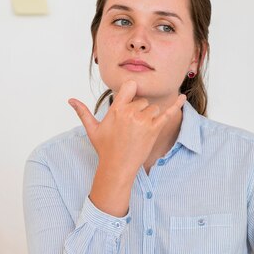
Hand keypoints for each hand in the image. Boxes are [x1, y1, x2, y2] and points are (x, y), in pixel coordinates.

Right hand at [69, 81, 185, 178]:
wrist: (117, 167)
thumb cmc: (105, 149)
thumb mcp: (93, 129)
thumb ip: (83, 112)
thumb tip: (70, 100)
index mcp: (117, 109)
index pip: (130, 86)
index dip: (131, 91)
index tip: (129, 97)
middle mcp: (131, 113)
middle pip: (142, 101)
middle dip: (138, 110)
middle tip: (130, 127)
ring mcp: (144, 121)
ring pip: (152, 108)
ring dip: (149, 116)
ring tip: (139, 131)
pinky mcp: (154, 130)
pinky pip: (168, 114)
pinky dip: (176, 105)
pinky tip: (183, 98)